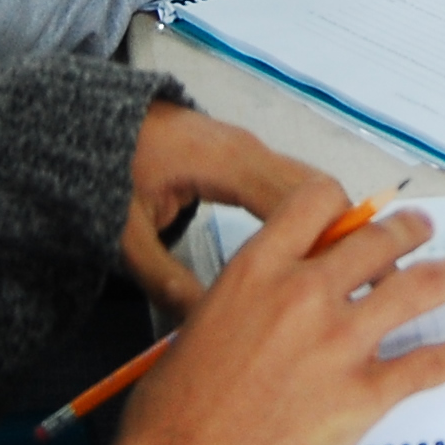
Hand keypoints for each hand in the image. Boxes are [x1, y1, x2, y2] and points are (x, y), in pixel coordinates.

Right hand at [106, 180, 444, 444]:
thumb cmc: (172, 415)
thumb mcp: (195, 327)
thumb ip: (243, 303)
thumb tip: (265, 305)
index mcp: (257, 272)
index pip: (316, 205)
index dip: (345, 205)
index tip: (358, 211)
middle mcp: (305, 295)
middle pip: (378, 242)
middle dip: (410, 231)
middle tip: (425, 229)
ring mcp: (340, 344)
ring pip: (418, 289)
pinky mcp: (362, 395)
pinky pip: (428, 363)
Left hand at [119, 104, 332, 320]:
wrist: (97, 119)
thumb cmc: (110, 169)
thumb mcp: (125, 231)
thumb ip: (163, 278)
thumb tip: (201, 324)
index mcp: (227, 165)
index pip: (300, 200)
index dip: (326, 240)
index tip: (337, 286)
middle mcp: (251, 150)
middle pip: (318, 190)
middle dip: (338, 236)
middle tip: (347, 288)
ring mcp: (252, 148)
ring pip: (311, 185)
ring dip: (329, 225)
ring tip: (334, 276)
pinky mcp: (248, 154)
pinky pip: (294, 182)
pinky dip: (311, 214)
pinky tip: (311, 249)